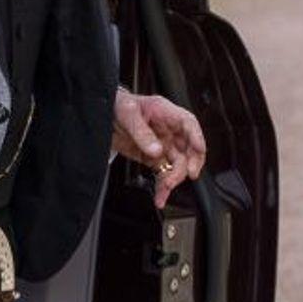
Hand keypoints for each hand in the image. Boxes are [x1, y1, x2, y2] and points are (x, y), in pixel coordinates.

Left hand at [111, 87, 207, 208]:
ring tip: (165, 188)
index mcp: (166, 114)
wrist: (103, 117)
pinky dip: (162, 188)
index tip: (199, 150)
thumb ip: (141, 132)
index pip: (188, 123)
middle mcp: (168, 131)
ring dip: (174, 179)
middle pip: (188, 149)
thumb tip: (156, 150)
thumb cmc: (117, 105)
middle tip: (185, 174)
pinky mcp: (153, 159)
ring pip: (177, 166)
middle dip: (189, 164)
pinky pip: (163, 175)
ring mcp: (162, 146)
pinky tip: (160, 196)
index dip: (197, 136)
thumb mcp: (127, 113)